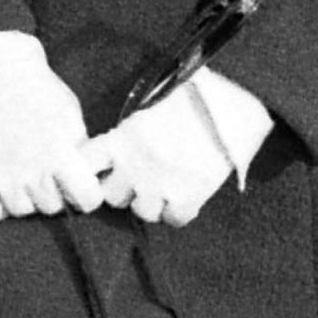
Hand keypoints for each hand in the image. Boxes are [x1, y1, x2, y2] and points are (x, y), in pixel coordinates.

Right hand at [0, 39, 102, 220]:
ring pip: (23, 211)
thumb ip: (78, 150)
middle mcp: (34, 176)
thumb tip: (86, 175)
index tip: (80, 183)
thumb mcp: (70, 115)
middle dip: (54, 190)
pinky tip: (0, 178)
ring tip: (19, 166)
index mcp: (62, 157)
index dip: (86, 193)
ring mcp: (3, 181)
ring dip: (24, 195)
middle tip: (44, 166)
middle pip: (53, 206)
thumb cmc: (34, 87)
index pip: (87, 201)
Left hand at [80, 85, 234, 226]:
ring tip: (167, 187)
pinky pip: (174, 220)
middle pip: (112, 196)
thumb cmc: (194, 97)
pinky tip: (187, 197)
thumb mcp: (152, 103)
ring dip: (153, 202)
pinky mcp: (187, 198)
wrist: (232, 108)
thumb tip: (121, 142)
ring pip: (142, 212)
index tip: (102, 169)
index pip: (86, 163)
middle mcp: (134, 165)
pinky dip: (179, 212)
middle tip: (141, 179)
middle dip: (124, 189)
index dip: (90, 169)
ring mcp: (159, 185)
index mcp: (122, 138)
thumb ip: (132, 128)